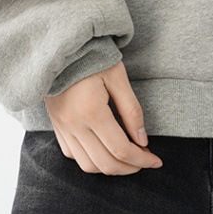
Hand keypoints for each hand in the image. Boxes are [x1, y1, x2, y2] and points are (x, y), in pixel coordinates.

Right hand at [44, 60, 163, 174]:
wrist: (62, 46)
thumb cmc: (93, 56)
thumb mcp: (118, 77)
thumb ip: (132, 110)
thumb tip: (143, 141)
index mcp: (92, 111)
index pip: (121, 149)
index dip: (142, 160)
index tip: (156, 161)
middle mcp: (74, 124)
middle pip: (105, 164)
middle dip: (129, 168)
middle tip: (145, 161)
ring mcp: (62, 127)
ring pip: (87, 165)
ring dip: (110, 168)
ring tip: (127, 159)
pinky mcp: (56, 125)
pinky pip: (72, 154)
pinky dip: (90, 160)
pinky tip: (104, 150)